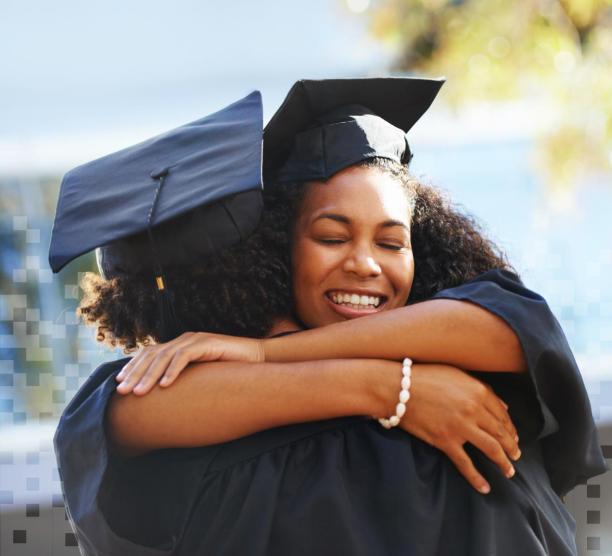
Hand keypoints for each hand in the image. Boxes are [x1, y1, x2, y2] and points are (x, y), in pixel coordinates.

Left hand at [115, 331, 264, 394]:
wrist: (256, 359)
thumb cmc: (229, 371)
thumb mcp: (200, 375)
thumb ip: (184, 379)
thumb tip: (164, 397)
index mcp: (180, 345)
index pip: (150, 353)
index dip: (133, 367)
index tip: (119, 384)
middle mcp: (185, 340)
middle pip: (153, 355)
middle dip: (135, 373)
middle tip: (122, 391)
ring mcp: (195, 340)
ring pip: (165, 357)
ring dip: (150, 376)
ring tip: (139, 393)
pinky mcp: (207, 344)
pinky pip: (185, 357)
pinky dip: (173, 371)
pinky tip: (165, 386)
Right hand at [395, 363, 520, 494]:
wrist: (398, 387)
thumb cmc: (425, 376)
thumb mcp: (456, 374)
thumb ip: (481, 388)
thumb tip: (503, 405)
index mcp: (478, 391)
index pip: (502, 414)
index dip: (511, 428)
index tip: (514, 437)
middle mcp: (473, 410)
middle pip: (501, 433)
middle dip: (512, 447)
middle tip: (516, 455)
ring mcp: (460, 427)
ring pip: (491, 449)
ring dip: (503, 463)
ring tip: (509, 471)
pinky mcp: (445, 441)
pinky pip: (466, 464)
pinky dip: (477, 478)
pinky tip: (485, 488)